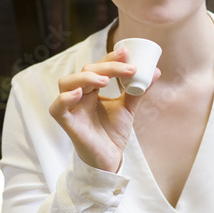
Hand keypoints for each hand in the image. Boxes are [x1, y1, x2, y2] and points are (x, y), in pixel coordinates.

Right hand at [49, 46, 160, 172]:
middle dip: (106, 67)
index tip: (127, 53)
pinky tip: (79, 94)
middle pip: (85, 71)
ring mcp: (71, 109)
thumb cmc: (113, 133)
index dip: (110, 58)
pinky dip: (65, 99)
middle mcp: (79, 96)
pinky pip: (57, 108)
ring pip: (66, 83)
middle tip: (129, 69)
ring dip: (86, 78)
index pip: (97, 67)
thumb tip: (156, 72)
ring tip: (105, 82)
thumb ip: (138, 91)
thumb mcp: (128, 108)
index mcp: (91, 90)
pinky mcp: (67, 124)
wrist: (110, 159)